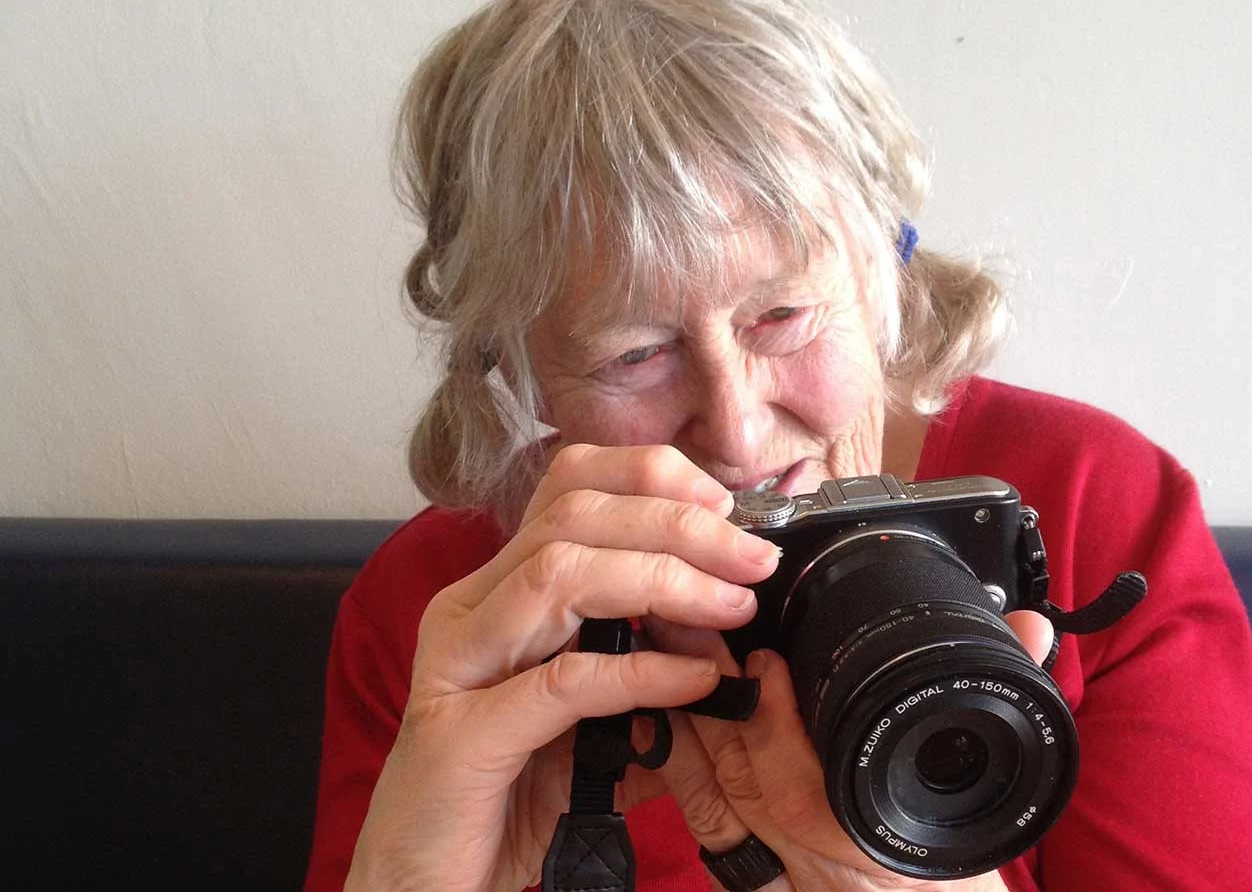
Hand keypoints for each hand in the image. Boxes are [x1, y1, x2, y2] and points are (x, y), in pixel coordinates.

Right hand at [345, 444, 781, 891]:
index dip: (649, 477)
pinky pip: (561, 681)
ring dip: (664, 578)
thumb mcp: (586, 724)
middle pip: (573, 516)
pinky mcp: (460, 736)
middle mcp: (470, 612)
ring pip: (560, 574)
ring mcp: (458, 667)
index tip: (723, 506)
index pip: (567, 487)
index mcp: (496, 594)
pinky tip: (696, 683)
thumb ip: (641, 678)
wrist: (422, 888)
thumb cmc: (501, 803)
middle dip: (678, 524)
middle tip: (754, 557)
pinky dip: (641, 673)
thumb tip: (723, 649)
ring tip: (732, 606)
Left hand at [643, 612, 1055, 891]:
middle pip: (739, 784)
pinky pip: (700, 822)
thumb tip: (1031, 630)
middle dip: (707, 699)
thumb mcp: (988, 809)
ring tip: (663, 645)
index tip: (763, 663)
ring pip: (709, 799)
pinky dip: (673, 764)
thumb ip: (1007, 706)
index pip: (803, 792)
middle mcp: (811, 869)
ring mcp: (774, 879)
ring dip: (680, 718)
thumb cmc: (958, 879)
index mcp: (869, 845)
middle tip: (687, 621)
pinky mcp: (749, 880)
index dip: (772, 726)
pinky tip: (654, 712)